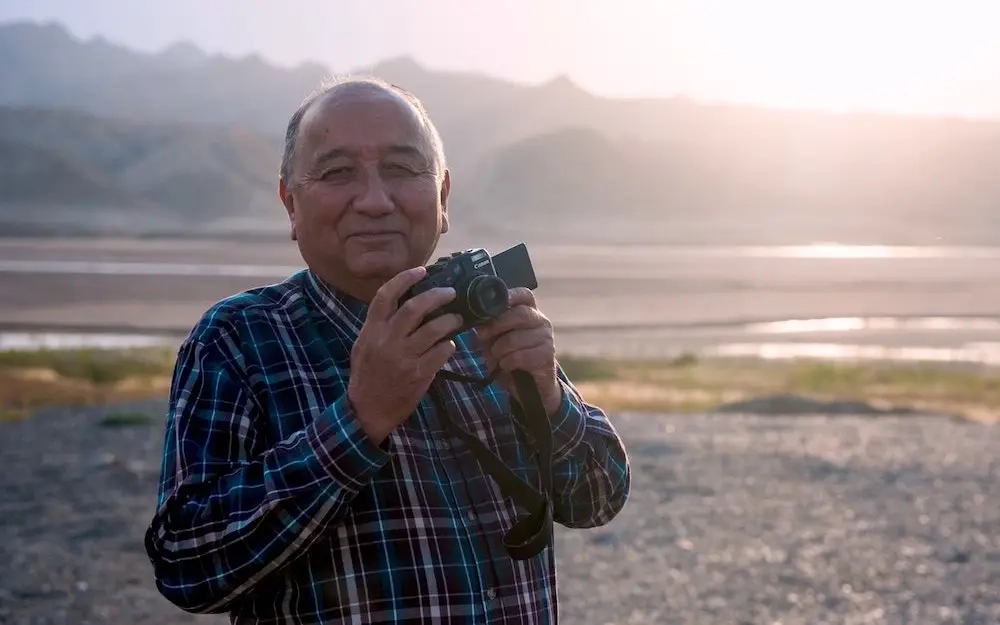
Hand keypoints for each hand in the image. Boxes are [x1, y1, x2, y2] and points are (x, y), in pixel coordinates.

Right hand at [348, 266, 463, 443]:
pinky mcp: (418, 374)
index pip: (386, 296)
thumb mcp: (364, 345)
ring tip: (457, 320)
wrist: (368, 409)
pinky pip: (441, 353)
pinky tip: (450, 345)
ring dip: (450, 321)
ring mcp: (403, 357)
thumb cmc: (367, 375)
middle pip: (415, 307)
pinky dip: (448, 346)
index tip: (421, 270)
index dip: (404, 279)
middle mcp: (387, 340)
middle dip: (437, 295)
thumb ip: (380, 325)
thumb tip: (403, 302)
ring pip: (433, 329)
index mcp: (372, 330)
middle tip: (451, 293)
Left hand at [473, 287, 562, 416]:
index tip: (492, 303)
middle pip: (519, 314)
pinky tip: (507, 366)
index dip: (510, 296)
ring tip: (498, 357)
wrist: (530, 386)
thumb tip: (476, 321)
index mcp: (529, 312)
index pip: (524, 295)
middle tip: (482, 336)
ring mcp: (547, 338)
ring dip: (499, 350)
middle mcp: (541, 322)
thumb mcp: (495, 340)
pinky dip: (507, 363)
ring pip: (515, 338)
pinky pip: (520, 356)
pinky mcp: (547, 356)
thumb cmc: (511, 357)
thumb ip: (488, 328)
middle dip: (496, 325)